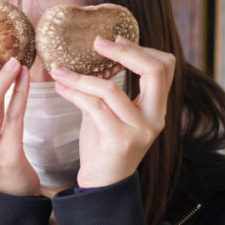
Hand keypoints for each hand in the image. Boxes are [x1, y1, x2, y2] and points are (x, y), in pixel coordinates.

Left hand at [51, 36, 172, 187]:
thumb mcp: (112, 113)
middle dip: (125, 51)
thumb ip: (110, 90)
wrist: (100, 185)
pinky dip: (74, 93)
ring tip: (59, 71)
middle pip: (155, 71)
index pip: (165, 68)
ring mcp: (140, 130)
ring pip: (112, 89)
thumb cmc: (103, 147)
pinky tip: (60, 88)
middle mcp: (155, 118)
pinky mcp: (119, 141)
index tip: (114, 40)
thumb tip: (96, 57)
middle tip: (97, 42)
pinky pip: (95, 107)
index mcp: (157, 108)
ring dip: (81, 76)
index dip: (141, 49)